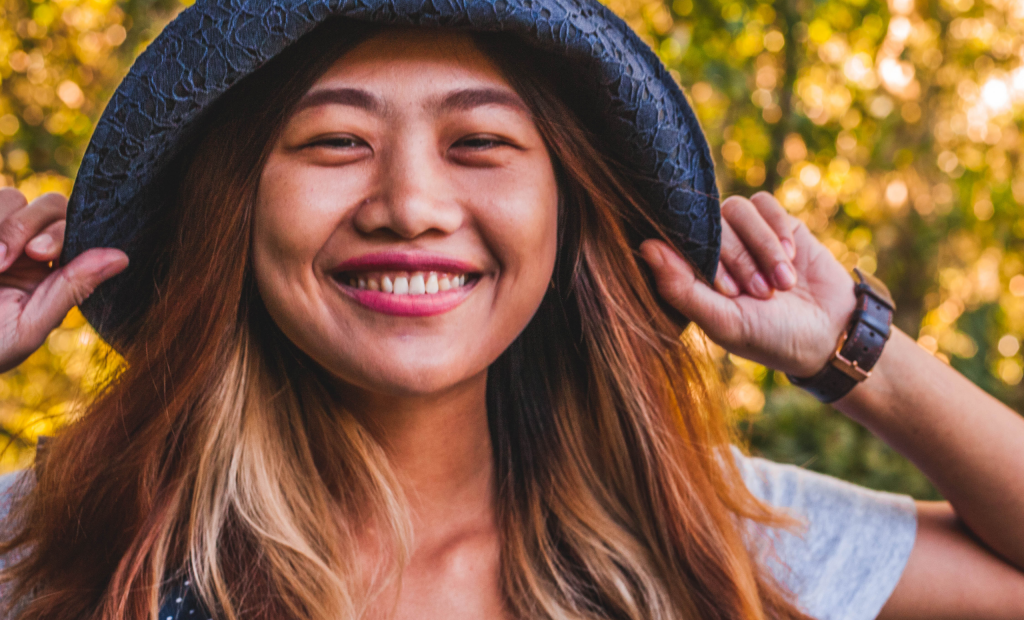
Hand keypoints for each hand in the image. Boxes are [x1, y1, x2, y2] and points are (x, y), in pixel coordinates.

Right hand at [0, 189, 127, 373]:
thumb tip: (122, 257)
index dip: (60, 233)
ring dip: (2, 226)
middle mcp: (28, 245)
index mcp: (53, 269)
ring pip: (11, 197)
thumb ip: (72, 288)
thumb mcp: (29, 325)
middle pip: (49, 205)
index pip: (73, 230)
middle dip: (28, 225)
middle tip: (7, 259)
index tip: (39, 254)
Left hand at [640, 191, 856, 376]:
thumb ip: (682, 289)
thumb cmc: (770, 337)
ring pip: (737, 209)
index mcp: (693, 276)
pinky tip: (792, 260)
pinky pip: (765, 203)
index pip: (678, 242)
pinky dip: (779, 231)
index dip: (706, 262)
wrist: (830, 333)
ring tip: (783, 282)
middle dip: (740, 259)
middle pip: (711, 224)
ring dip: (763, 246)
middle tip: (762, 293)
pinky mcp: (775, 221)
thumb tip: (645, 247)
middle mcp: (714, 249)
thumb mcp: (724, 321)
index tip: (731, 293)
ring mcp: (744, 233)